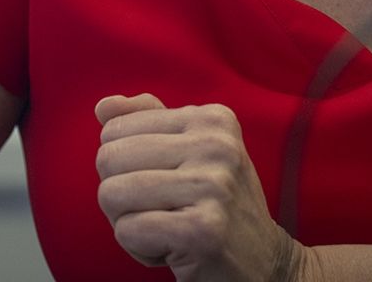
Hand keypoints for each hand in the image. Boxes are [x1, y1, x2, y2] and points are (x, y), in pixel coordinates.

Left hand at [94, 93, 311, 281]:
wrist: (268, 264)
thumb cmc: (218, 206)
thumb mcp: (191, 153)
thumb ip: (147, 122)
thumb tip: (103, 107)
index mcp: (211, 119)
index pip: (115, 129)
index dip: (126, 166)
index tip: (166, 184)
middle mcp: (216, 145)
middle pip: (108, 159)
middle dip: (120, 195)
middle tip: (161, 211)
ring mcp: (212, 186)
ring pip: (112, 194)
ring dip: (128, 224)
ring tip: (167, 229)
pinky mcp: (202, 230)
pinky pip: (127, 230)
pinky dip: (137, 248)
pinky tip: (173, 250)